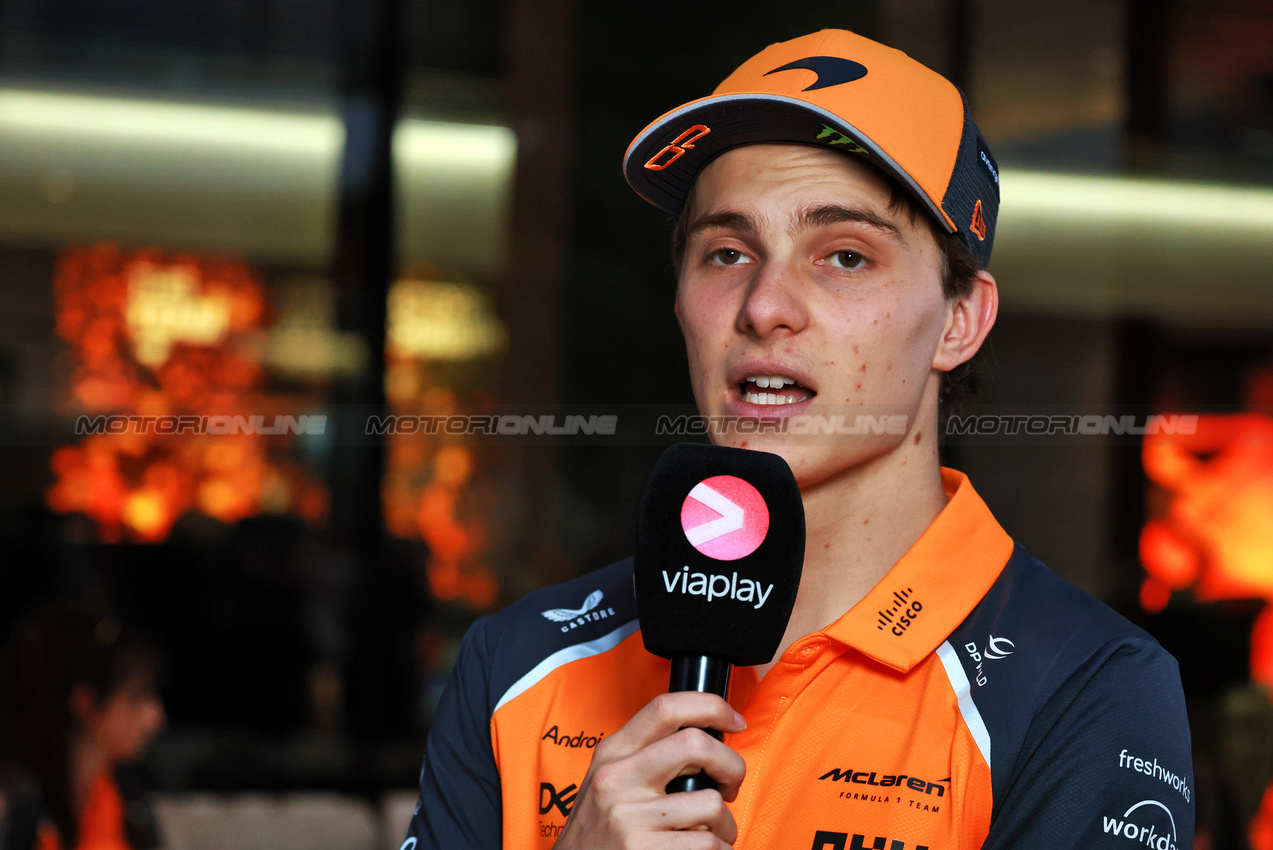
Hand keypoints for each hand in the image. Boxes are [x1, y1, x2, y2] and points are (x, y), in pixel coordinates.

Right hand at [554, 691, 746, 848]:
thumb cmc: (598, 830)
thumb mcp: (609, 779)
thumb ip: (647, 755)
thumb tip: (705, 742)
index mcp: (613, 752)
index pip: (666, 708)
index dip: (711, 707)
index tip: (733, 720)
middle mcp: (617, 778)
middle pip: (696, 745)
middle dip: (731, 765)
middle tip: (730, 785)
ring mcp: (630, 816)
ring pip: (711, 804)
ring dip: (725, 823)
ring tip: (711, 832)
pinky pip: (708, 844)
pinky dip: (719, 849)